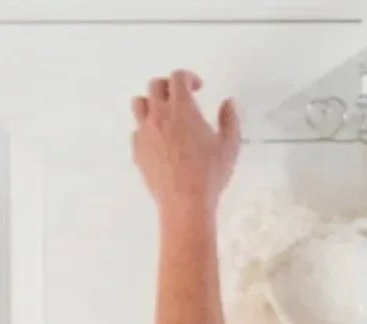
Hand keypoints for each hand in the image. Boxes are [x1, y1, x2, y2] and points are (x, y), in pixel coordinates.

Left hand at [130, 69, 239, 224]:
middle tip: (179, 97)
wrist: (184, 202)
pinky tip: (158, 141)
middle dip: (168, 86)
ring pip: (139, 103)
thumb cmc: (209, 174)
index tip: (197, 86)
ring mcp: (144, 132)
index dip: (188, 77)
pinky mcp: (138, 150)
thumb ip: (230, 120)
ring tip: (163, 115)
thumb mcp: (229, 147)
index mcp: (182, 108)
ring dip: (151, 103)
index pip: (178, 77)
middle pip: (155, 85)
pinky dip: (146, 130)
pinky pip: (137, 131)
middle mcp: (159, 114)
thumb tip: (229, 103)